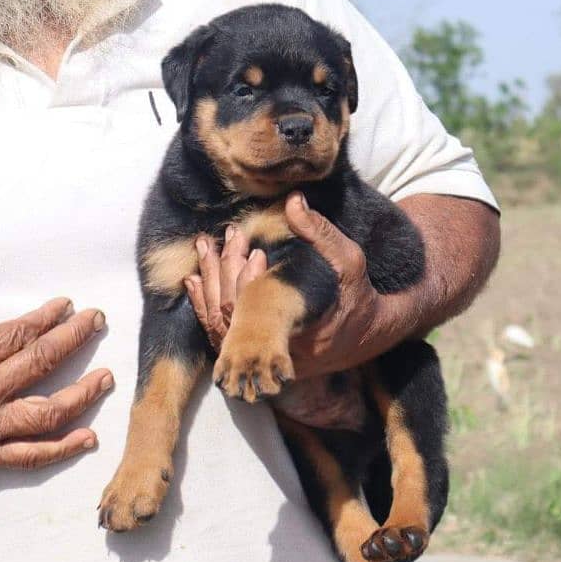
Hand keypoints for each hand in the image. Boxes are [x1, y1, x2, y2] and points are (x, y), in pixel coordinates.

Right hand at [0, 298, 112, 468]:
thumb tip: (1, 326)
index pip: (15, 335)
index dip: (44, 318)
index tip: (65, 305)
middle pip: (39, 361)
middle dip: (72, 338)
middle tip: (97, 320)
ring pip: (46, 411)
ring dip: (82, 393)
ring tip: (106, 378)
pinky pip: (29, 458)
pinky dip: (62, 449)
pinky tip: (89, 439)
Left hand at [185, 193, 395, 378]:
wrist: (365, 332)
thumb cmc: (356, 294)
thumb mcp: (347, 260)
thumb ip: (320, 233)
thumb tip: (294, 201)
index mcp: (303, 328)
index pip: (259, 307)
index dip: (242, 275)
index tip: (239, 240)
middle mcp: (280, 351)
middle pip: (234, 316)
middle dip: (218, 273)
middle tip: (211, 241)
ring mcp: (266, 360)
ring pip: (223, 329)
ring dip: (206, 289)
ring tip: (203, 253)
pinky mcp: (258, 358)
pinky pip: (223, 339)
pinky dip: (205, 309)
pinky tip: (195, 284)